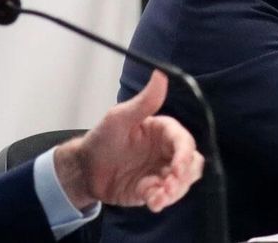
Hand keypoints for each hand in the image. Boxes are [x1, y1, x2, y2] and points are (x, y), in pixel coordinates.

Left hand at [54, 70, 203, 211]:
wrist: (85, 169)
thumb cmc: (102, 138)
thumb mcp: (120, 117)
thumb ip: (144, 101)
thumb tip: (160, 74)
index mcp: (163, 131)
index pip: (184, 141)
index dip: (184, 155)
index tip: (176, 167)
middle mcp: (166, 151)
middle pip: (191, 163)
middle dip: (184, 176)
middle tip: (169, 185)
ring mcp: (160, 171)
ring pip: (183, 182)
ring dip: (175, 192)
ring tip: (158, 197)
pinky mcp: (153, 189)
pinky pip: (167, 197)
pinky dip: (162, 201)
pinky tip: (152, 202)